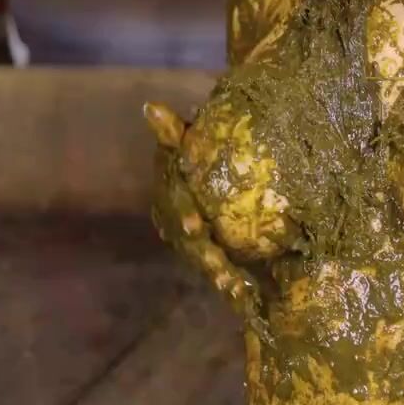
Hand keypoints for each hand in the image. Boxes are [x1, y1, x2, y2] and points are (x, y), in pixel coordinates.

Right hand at [144, 102, 259, 311]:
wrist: (219, 182)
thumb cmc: (200, 156)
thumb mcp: (186, 143)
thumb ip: (173, 131)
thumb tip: (151, 108)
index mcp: (171, 201)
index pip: (174, 208)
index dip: (183, 218)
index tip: (196, 225)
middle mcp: (179, 227)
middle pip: (192, 246)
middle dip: (207, 259)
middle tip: (224, 272)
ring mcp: (194, 246)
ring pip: (208, 264)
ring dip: (222, 278)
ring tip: (238, 290)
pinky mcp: (213, 258)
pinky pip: (224, 273)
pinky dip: (235, 284)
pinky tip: (251, 296)